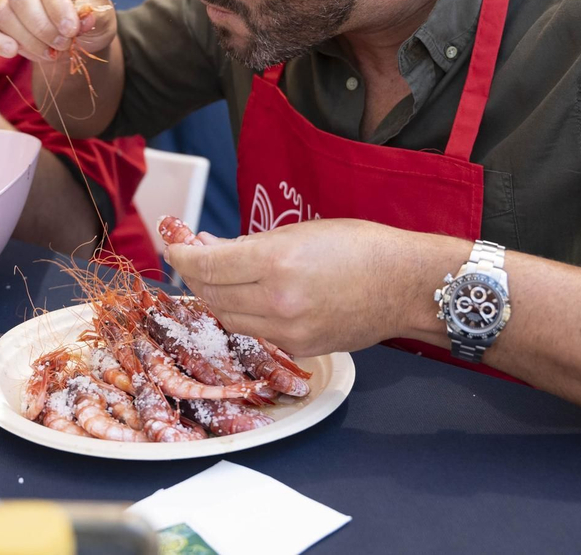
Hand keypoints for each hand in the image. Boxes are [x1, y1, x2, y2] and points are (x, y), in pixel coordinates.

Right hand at [0, 0, 114, 63]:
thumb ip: (95, 15)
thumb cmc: (90, 16)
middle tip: (64, 45)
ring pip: (4, 13)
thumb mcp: (103, 15)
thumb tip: (82, 19)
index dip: (58, 8)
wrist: (77, 34)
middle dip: (43, 28)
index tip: (71, 30)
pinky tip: (12, 51)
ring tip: (51, 52)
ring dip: (28, 40)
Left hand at [166, 218, 439, 356]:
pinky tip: (247, 296)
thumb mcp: (300, 232)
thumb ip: (250, 245)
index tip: (174, 245)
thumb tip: (208, 248)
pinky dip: (244, 314)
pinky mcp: (300, 348)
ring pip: (229, 318)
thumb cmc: (359, 246)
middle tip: (190, 257)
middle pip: (212, 295)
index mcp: (276, 263)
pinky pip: (256, 332)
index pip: (207, 265)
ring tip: (217, 275)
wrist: (406, 285)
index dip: (182, 255)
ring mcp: (289, 331)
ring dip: (216, 297)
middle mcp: (278, 302)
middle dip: (194, 276)